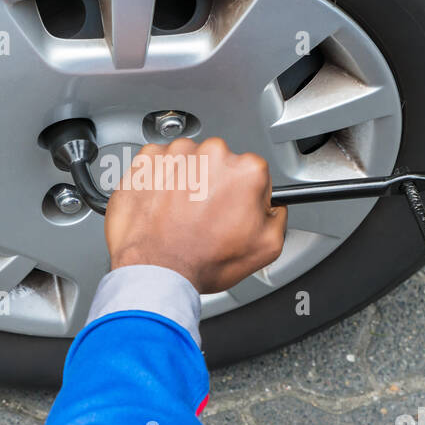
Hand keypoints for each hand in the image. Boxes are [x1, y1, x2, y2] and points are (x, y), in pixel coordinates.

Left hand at [104, 137, 286, 294]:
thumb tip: (273, 207)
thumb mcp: (266, 248)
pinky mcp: (147, 160)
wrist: (156, 270)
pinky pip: (158, 164)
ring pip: (188, 160)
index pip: (253, 171)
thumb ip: (278, 217)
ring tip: (181, 213)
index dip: (243, 193)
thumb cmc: (202, 260)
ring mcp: (177, 154)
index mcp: (245, 170)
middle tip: (204, 215)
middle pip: (219, 162)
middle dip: (214, 184)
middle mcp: (211, 154)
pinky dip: (159, 181)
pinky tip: (162, 205)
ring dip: (186, 181)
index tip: (232, 207)